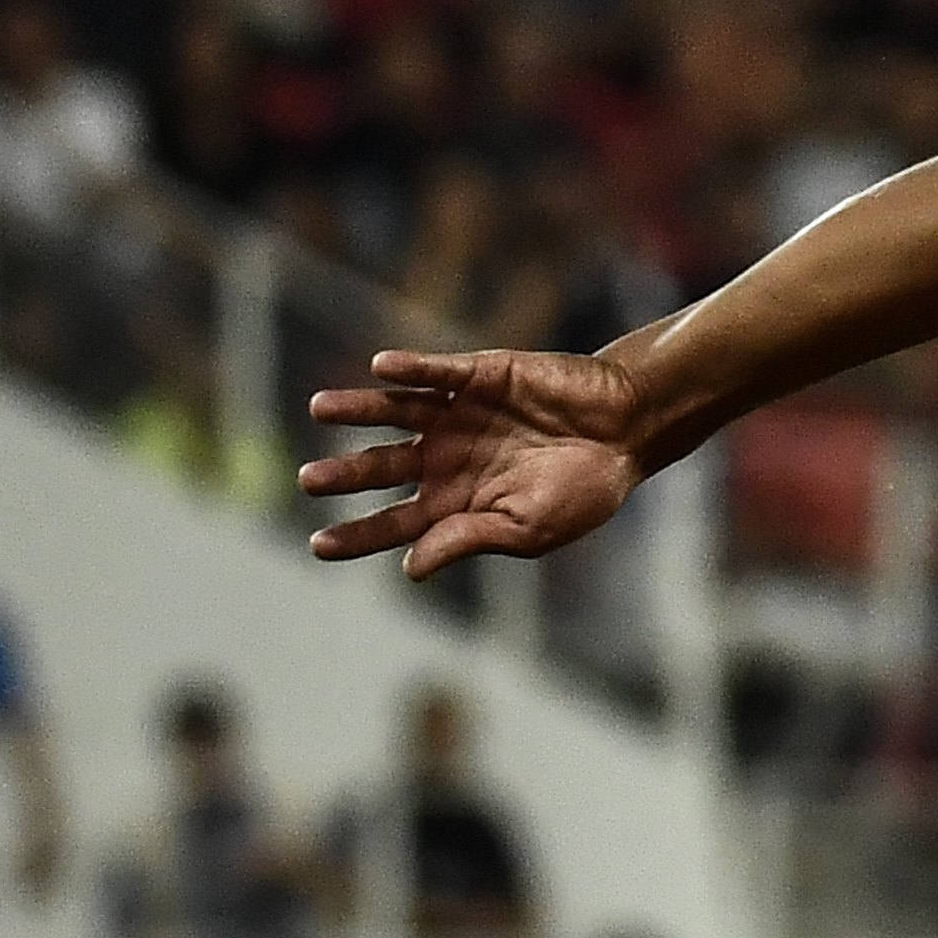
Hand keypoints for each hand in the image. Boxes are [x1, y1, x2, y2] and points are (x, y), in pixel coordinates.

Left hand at [300, 346, 646, 577]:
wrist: (627, 430)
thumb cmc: (586, 488)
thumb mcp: (529, 528)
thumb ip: (469, 539)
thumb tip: (411, 569)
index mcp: (460, 503)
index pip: (398, 523)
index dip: (358, 535)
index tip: (317, 545)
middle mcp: (449, 458)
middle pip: (384, 467)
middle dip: (347, 475)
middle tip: (310, 481)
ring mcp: (459, 416)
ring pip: (394, 413)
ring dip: (358, 410)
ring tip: (321, 409)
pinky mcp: (478, 378)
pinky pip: (436, 373)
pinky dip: (410, 369)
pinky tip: (380, 368)